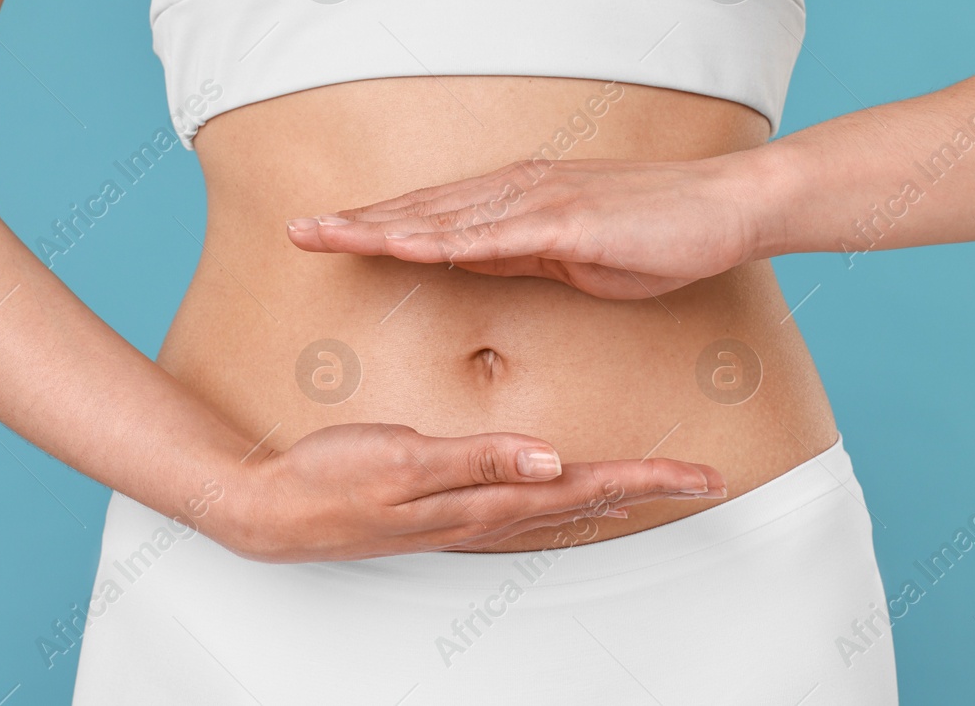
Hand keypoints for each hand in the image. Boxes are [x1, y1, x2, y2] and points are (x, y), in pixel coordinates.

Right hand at [215, 423, 726, 561]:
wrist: (271, 509)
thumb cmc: (330, 479)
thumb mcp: (403, 460)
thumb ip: (478, 458)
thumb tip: (552, 459)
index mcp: (483, 499)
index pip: (584, 487)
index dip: (646, 479)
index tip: (700, 476)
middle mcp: (485, 514)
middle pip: (585, 502)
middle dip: (647, 489)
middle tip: (703, 481)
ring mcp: (466, 516)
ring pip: (560, 508)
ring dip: (611, 495)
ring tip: (655, 484)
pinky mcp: (446, 508)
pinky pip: (525, 508)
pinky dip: (562, 497)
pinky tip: (565, 487)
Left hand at [284, 151, 781, 298]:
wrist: (724, 208)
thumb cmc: (655, 233)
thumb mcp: (569, 256)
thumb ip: (515, 255)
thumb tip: (464, 260)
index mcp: (516, 201)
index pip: (430, 216)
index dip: (373, 224)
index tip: (323, 233)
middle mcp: (518, 190)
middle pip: (421, 210)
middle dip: (355, 221)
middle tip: (295, 230)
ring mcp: (540, 200)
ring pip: (442, 218)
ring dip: (380, 227)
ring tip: (325, 235)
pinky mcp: (568, 220)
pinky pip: (492, 236)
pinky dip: (441, 241)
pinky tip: (402, 246)